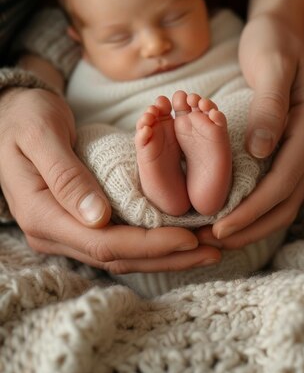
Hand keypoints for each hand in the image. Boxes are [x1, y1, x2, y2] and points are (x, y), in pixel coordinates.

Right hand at [0, 87, 220, 271]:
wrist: (9, 115)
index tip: (190, 237)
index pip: (104, 243)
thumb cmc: (24, 117)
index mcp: (42, 216)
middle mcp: (53, 233)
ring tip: (205, 248)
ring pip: (120, 255)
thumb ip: (65, 175)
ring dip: (164, 254)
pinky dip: (149, 242)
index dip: (150, 244)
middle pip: (118, 257)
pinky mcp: (76, 223)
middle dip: (167, 256)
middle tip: (213, 249)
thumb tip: (98, 217)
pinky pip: (117, 241)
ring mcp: (64, 232)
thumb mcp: (40, 135)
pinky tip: (177, 238)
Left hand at [204, 0, 303, 245]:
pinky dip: (257, 205)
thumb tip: (261, 151)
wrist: (278, 27)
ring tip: (219, 237)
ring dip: (254, 222)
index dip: (252, 209)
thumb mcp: (270, 64)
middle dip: (251, 226)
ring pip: (285, 199)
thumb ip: (270, 106)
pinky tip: (231, 212)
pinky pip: (278, 185)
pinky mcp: (290, 145)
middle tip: (213, 242)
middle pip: (286, 200)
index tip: (219, 227)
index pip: (282, 181)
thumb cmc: (271, 41)